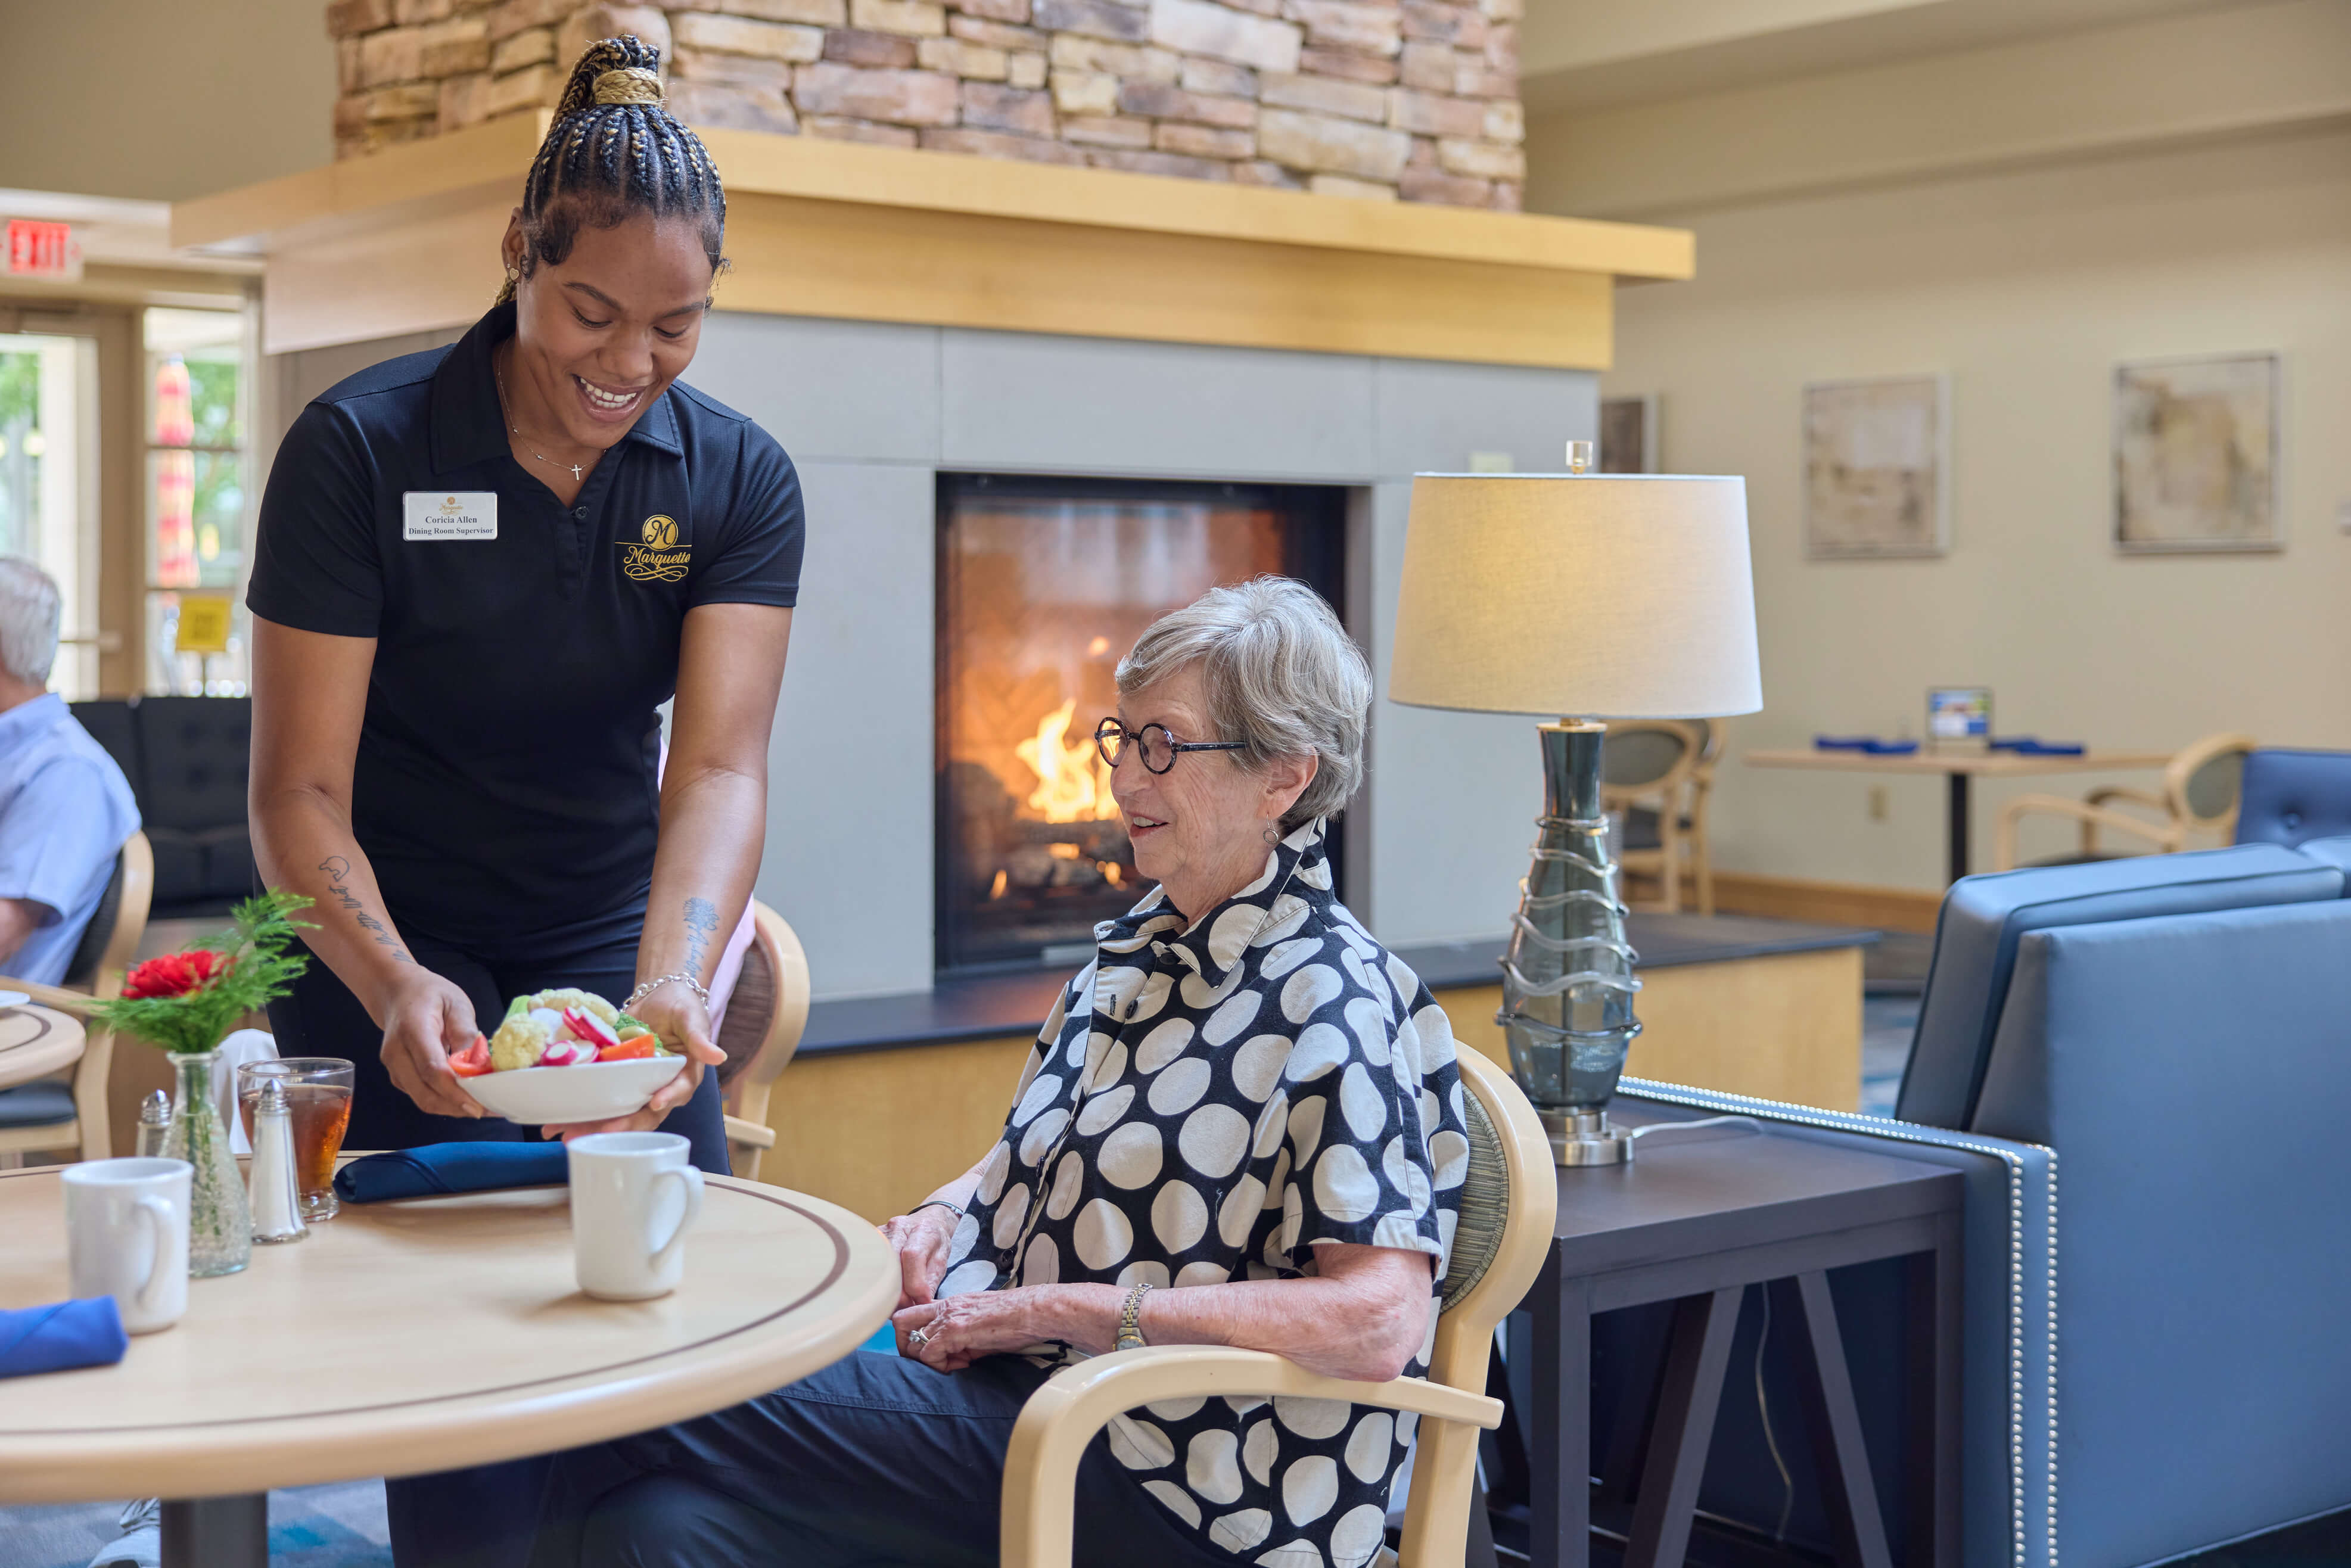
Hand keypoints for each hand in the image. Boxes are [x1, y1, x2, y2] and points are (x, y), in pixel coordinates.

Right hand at [377, 969, 485, 1119]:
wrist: (397, 993)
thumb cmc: (430, 995)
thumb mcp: (456, 1004)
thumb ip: (467, 1034)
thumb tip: (480, 1066)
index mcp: (412, 1030)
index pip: (432, 1070)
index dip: (456, 1092)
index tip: (479, 1105)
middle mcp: (396, 1053)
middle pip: (425, 1093)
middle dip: (458, 1106)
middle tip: (489, 1110)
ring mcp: (394, 1068)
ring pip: (422, 1100)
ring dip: (453, 1108)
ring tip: (484, 1106)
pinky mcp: (398, 1077)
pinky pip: (421, 1096)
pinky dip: (444, 1102)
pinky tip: (466, 1098)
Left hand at [542, 979, 725, 1141]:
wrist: (658, 996)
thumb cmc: (681, 1007)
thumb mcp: (692, 1018)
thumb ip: (700, 1038)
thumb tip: (719, 1056)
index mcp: (683, 1076)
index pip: (678, 1091)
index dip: (667, 1099)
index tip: (654, 1103)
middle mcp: (660, 1088)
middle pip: (644, 1113)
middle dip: (623, 1125)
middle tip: (602, 1133)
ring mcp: (636, 1087)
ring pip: (618, 1113)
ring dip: (595, 1126)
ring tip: (568, 1134)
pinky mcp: (615, 1082)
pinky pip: (600, 1100)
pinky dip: (581, 1112)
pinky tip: (557, 1121)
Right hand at [878, 1205, 960, 1309]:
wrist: (927, 1221)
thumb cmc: (935, 1242)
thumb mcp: (942, 1260)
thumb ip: (931, 1281)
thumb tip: (920, 1303)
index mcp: (922, 1230)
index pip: (912, 1255)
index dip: (914, 1283)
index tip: (919, 1300)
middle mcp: (899, 1228)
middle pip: (890, 1263)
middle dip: (898, 1292)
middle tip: (907, 1307)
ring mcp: (881, 1233)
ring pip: (877, 1267)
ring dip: (886, 1290)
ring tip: (897, 1303)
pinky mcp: (870, 1241)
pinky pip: (870, 1266)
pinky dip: (878, 1283)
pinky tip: (887, 1293)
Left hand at [892, 1288, 1051, 1371]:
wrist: (1033, 1312)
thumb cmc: (1014, 1319)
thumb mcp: (980, 1325)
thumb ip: (961, 1339)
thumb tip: (954, 1359)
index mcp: (950, 1304)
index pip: (912, 1315)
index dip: (915, 1338)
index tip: (935, 1354)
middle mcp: (944, 1308)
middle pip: (900, 1322)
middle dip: (906, 1347)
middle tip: (929, 1362)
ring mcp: (948, 1318)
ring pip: (911, 1342)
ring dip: (926, 1361)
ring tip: (952, 1365)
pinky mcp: (955, 1330)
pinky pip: (929, 1354)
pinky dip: (939, 1366)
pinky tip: (962, 1366)